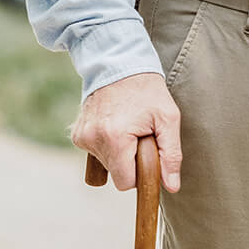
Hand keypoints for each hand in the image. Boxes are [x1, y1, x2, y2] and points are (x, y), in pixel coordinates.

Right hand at [71, 72, 182, 192]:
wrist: (118, 62)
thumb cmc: (147, 90)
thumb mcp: (168, 118)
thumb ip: (171, 155)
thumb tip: (171, 186)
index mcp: (115, 139)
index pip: (125, 182)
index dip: (140, 172)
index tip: (146, 155)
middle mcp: (93, 139)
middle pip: (115, 173)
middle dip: (129, 161)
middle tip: (139, 136)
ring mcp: (81, 136)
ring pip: (105, 164)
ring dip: (118, 153)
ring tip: (127, 127)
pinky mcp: (76, 133)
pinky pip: (95, 152)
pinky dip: (106, 144)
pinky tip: (114, 125)